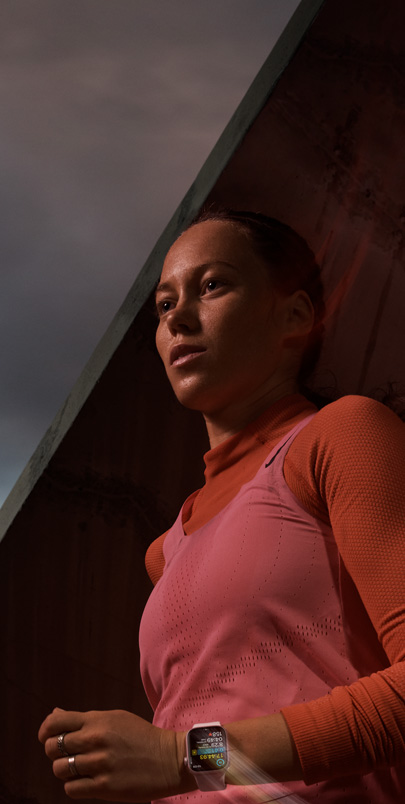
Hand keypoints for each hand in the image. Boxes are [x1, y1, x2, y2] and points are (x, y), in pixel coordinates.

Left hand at [38, 707, 192, 800]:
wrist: (170, 759)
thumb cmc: (141, 737)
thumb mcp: (115, 719)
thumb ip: (84, 719)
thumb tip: (54, 715)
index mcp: (98, 720)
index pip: (56, 722)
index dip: (45, 730)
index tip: (46, 737)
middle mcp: (96, 739)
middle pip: (52, 747)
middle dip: (54, 752)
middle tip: (67, 755)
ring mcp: (100, 763)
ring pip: (59, 769)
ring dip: (64, 770)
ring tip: (79, 769)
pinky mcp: (105, 786)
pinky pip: (71, 788)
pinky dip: (75, 786)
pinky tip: (87, 781)